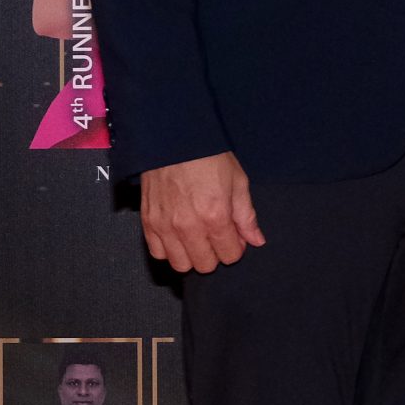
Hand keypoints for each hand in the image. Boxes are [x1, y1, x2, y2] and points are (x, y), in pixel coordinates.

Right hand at [139, 150, 264, 272]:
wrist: (175, 139)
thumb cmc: (208, 156)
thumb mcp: (237, 181)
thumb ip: (246, 216)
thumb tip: (256, 240)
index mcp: (215, 216)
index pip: (229, 255)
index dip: (236, 248)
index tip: (234, 237)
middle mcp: (188, 226)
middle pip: (205, 265)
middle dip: (215, 253)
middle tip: (216, 236)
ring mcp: (165, 225)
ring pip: (180, 264)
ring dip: (191, 255)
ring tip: (196, 237)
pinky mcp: (148, 221)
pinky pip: (157, 253)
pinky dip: (168, 249)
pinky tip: (177, 235)